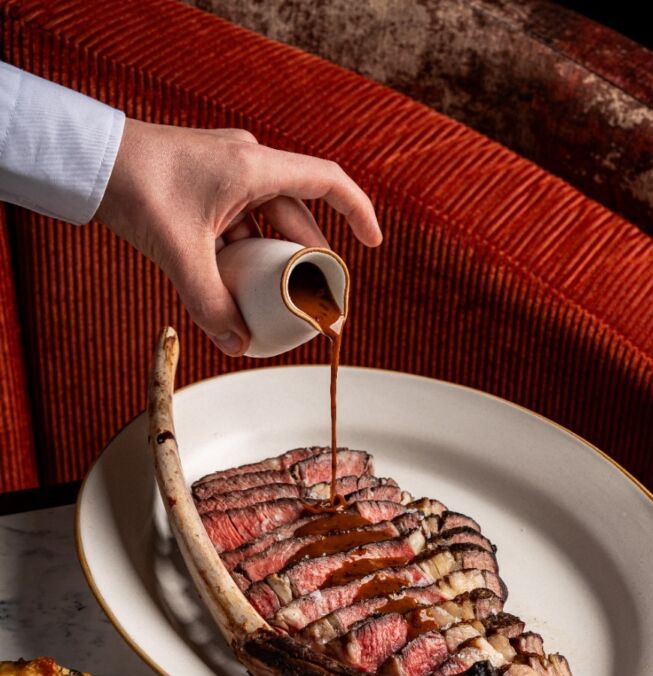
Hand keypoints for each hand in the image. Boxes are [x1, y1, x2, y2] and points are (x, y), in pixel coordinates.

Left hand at [96, 120, 381, 354]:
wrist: (87, 159)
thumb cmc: (135, 187)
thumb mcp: (181, 254)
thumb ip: (211, 304)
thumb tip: (237, 345)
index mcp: (255, 167)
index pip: (327, 182)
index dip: (357, 212)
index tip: (373, 244)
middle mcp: (246, 163)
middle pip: (296, 215)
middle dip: (309, 260)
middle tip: (318, 301)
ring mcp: (225, 171)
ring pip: (264, 222)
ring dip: (272, 260)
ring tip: (276, 302)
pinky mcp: (204, 184)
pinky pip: (237, 222)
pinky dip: (242, 253)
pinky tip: (234, 285)